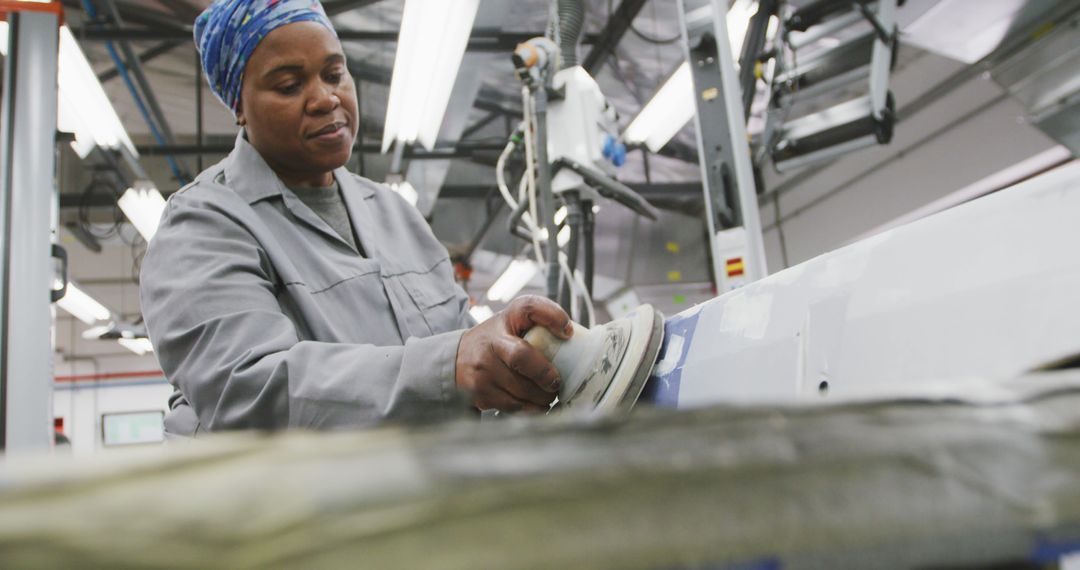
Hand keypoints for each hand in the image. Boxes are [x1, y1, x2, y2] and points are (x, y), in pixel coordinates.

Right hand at [456, 295, 572, 413]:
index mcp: (506, 320)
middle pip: (522, 358)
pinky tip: (535, 404)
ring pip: (521, 389)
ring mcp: (483, 369)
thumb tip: (570, 335)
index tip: (568, 333)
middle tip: (556, 382)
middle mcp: (491, 342)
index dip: (552, 317)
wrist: (457, 359)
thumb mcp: (514, 322)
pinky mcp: (480, 393)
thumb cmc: (497, 340)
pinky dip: (531, 409)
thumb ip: (541, 322)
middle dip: (545, 374)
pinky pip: (514, 406)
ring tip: (548, 394)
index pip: (529, 308)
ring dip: (542, 397)